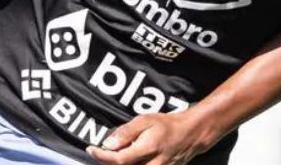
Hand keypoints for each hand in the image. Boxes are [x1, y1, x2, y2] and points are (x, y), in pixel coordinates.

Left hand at [87, 111, 211, 164]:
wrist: (189, 135)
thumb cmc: (166, 125)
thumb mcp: (146, 120)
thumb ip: (127, 132)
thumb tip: (107, 144)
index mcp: (148, 148)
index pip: (119, 159)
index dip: (102, 156)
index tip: (91, 149)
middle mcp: (153, 164)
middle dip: (107, 163)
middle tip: (100, 153)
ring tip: (113, 156)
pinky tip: (127, 160)